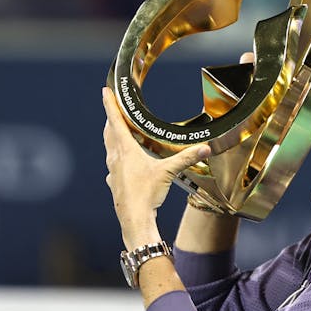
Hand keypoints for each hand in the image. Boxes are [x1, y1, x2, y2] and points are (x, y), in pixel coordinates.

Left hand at [101, 87, 209, 244]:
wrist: (134, 219)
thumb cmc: (147, 194)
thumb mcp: (168, 172)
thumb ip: (186, 158)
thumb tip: (205, 147)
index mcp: (125, 150)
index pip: (115, 120)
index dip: (109, 104)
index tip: (104, 90)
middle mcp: (115, 157)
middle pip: (110, 131)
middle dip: (112, 117)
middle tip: (116, 107)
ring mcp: (113, 170)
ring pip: (110, 146)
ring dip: (114, 135)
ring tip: (122, 130)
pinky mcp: (114, 181)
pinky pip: (114, 162)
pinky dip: (118, 154)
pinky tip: (125, 161)